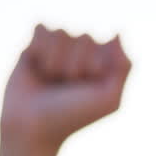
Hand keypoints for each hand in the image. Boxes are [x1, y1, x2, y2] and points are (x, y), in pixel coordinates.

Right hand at [0, 25, 131, 150]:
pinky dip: (39, 49)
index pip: (108, 45)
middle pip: (85, 37)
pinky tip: (36, 66)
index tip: (87, 90)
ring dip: (55, 61)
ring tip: (50, 80)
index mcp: (103, 65)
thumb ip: (123, 67)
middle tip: (66, 88)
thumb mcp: (108, 100)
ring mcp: (58, 49)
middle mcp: (81, 54)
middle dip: (75, 65)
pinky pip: (42, 27)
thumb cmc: (72, 116)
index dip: (96, 67)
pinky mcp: (34, 46)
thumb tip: (117, 33)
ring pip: (62, 33)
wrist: (32, 127)